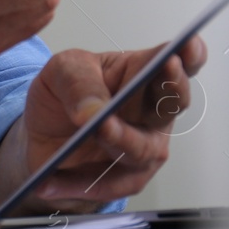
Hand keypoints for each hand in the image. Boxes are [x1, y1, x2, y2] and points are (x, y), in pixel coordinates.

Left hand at [4, 38, 206, 211]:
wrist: (39, 140)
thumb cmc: (60, 98)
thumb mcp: (60, 73)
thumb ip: (78, 82)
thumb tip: (94, 109)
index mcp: (139, 72)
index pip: (174, 60)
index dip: (189, 53)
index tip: (189, 45)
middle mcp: (151, 109)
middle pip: (173, 102)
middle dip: (171, 88)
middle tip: (161, 72)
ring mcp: (145, 144)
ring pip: (143, 147)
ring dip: (120, 138)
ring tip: (96, 128)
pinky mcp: (129, 176)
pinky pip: (113, 183)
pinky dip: (82, 182)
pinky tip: (53, 180)